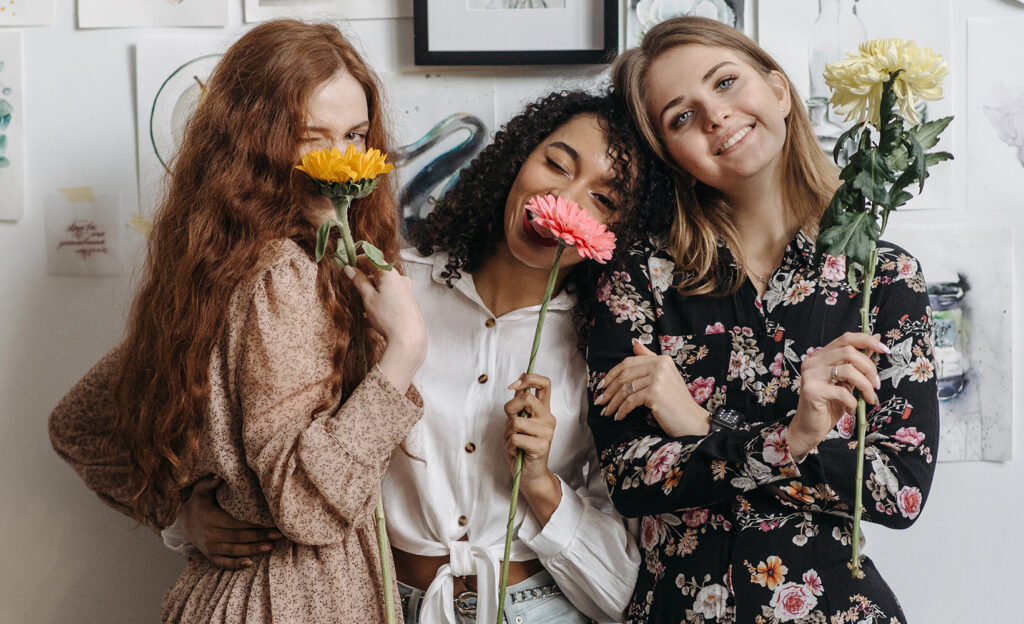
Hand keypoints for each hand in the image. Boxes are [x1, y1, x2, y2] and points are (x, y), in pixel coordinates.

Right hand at [178, 476, 281, 569]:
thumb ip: (210, 482)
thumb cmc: (198, 502)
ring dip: (254, 550)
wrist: (183, 522)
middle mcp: (210, 535)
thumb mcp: (201, 489)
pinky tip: (250, 563)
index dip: (254, 523)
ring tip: (271, 546)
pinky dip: (236, 564)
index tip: (271, 522)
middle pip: (239, 537)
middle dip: (260, 536)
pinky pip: (223, 563)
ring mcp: (209, 547)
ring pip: (234, 551)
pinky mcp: (209, 556)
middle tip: (278, 534)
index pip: (236, 522)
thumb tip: (220, 475)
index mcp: (211, 518)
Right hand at [344, 256, 426, 390]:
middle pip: (379, 272)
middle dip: (364, 278)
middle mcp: (400, 278)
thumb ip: (358, 281)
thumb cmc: (388, 317)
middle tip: (352, 287)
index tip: (348, 266)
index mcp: (390, 273)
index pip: (372, 258)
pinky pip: (391, 295)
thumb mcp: (368, 297)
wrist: (408, 337)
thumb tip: (349, 269)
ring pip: (384, 285)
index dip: (358, 260)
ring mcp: (406, 289)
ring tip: (361, 305)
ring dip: (371, 291)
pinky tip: (371, 314)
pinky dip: (380, 299)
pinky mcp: (408, 301)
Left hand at [503, 373, 561, 524]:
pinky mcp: (541, 446)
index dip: (528, 379)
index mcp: (543, 410)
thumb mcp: (517, 423)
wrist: (529, 475)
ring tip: (513, 443)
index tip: (513, 386)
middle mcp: (548, 418)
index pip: (544, 383)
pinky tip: (516, 452)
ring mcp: (546, 432)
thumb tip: (517, 382)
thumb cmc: (521, 448)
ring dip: (507, 434)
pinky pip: (515, 438)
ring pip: (516, 421)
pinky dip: (509, 446)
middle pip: (526, 398)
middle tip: (509, 423)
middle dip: (509, 408)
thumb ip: (519, 404)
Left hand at [595, 339, 708, 436]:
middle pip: (624, 375)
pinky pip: (630, 401)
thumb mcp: (664, 377)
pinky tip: (618, 417)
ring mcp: (658, 378)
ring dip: (612, 403)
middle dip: (609, 390)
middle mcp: (660, 365)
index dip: (611, 374)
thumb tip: (634, 343)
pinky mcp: (655, 393)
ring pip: (625, 389)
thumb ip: (649, 359)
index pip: (628, 362)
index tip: (601, 386)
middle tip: (599, 401)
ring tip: (606, 412)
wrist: (692, 421)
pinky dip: (621, 410)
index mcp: (661, 359)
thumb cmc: (676, 403)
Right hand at [790, 332, 888, 457]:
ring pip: (848, 370)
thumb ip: (858, 363)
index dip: (867, 341)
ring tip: (868, 398)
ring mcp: (811, 375)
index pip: (845, 338)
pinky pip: (842, 392)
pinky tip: (851, 410)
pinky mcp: (812, 391)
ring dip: (865, 385)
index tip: (885, 350)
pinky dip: (853, 402)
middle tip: (876, 385)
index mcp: (821, 356)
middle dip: (869, 368)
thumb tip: (876, 339)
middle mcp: (813, 362)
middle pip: (849, 352)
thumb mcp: (847, 382)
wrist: (809, 428)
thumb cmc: (829, 405)